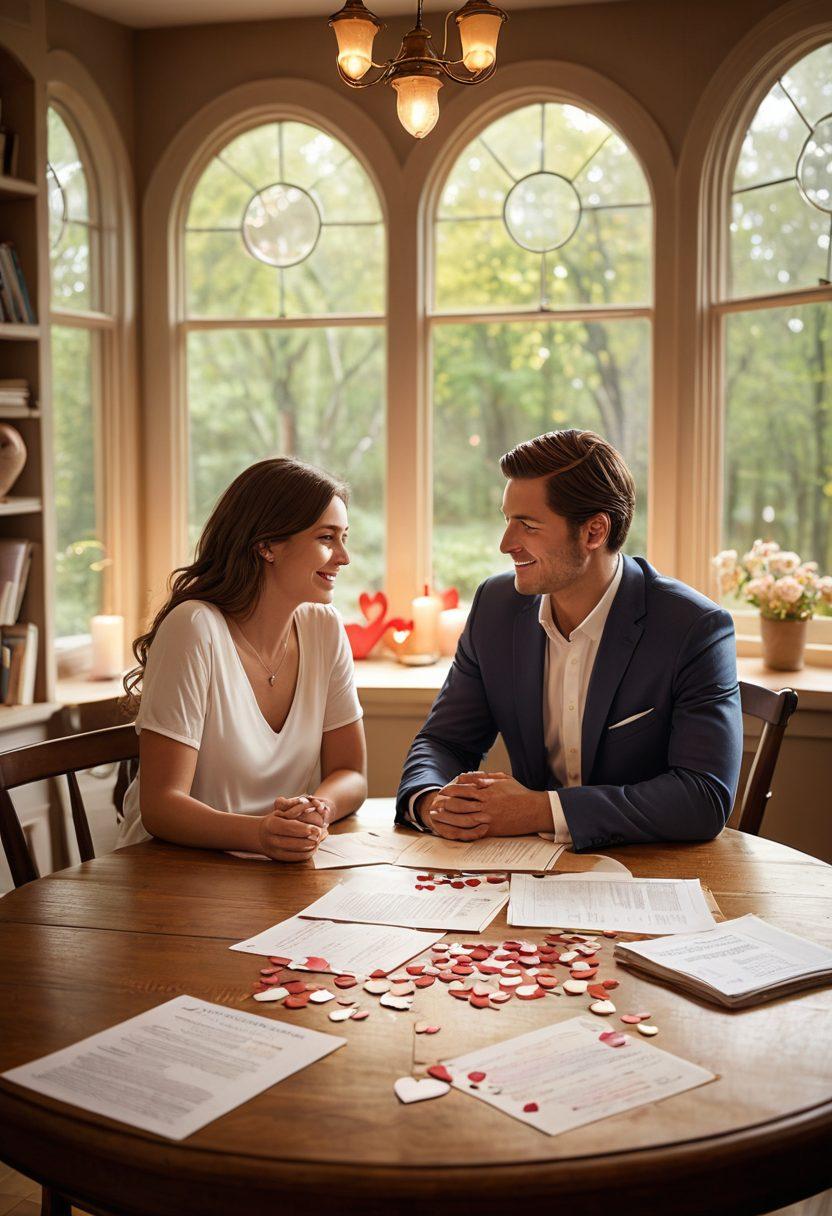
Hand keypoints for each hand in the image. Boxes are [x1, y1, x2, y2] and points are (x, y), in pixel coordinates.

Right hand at [257, 798, 326, 861]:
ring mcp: (274, 851)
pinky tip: (313, 847)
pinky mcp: (279, 859)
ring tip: (319, 840)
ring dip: (311, 846)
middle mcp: (271, 839)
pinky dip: (308, 853)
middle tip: (320, 834)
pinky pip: (297, 858)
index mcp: (271, 825)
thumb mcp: (282, 811)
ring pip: (297, 851)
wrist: (260, 835)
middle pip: (295, 842)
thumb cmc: (276, 820)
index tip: (316, 829)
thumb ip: (297, 809)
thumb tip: (314, 809)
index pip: (290, 828)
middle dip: (310, 839)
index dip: (304, 829)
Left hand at [428, 773, 549, 838]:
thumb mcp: (503, 778)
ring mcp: (488, 817)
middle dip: (445, 804)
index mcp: (487, 790)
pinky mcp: (492, 829)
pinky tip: (452, 829)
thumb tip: (470, 775)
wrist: (534, 810)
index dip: (451, 790)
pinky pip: (473, 830)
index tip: (443, 790)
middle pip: (459, 803)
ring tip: (438, 816)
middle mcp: (486, 804)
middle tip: (435, 804)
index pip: (464, 789)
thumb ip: (485, 777)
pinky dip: (460, 830)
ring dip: (448, 817)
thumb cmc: (520, 793)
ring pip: (462, 818)